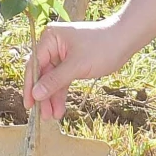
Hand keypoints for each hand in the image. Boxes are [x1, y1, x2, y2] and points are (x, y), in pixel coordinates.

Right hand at [23, 18, 141, 119]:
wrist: (125, 40)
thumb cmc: (102, 46)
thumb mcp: (76, 66)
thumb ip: (55, 80)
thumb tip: (36, 94)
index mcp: (50, 38)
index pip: (34, 64)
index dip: (31, 86)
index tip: (29, 105)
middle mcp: (52, 44)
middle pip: (42, 74)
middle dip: (43, 95)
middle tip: (43, 115)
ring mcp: (61, 54)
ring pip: (51, 79)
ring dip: (52, 97)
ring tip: (52, 116)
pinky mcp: (71, 62)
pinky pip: (61, 80)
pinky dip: (61, 93)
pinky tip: (59, 108)